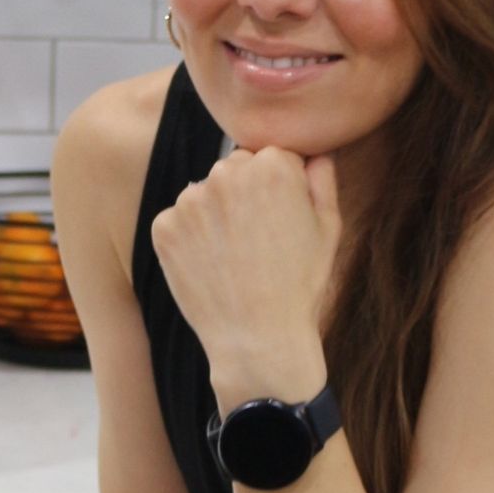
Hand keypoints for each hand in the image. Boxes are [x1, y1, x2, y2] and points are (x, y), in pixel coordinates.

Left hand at [150, 147, 339, 406]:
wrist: (258, 339)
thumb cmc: (300, 285)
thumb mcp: (329, 228)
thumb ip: (322, 179)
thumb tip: (314, 153)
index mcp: (273, 165)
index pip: (271, 156)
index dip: (280, 188)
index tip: (282, 219)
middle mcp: (227, 173)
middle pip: (234, 169)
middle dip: (244, 194)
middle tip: (257, 240)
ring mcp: (190, 200)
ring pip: (204, 193)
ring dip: (214, 214)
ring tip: (234, 256)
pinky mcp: (164, 226)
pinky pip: (178, 220)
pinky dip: (190, 238)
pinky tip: (211, 265)